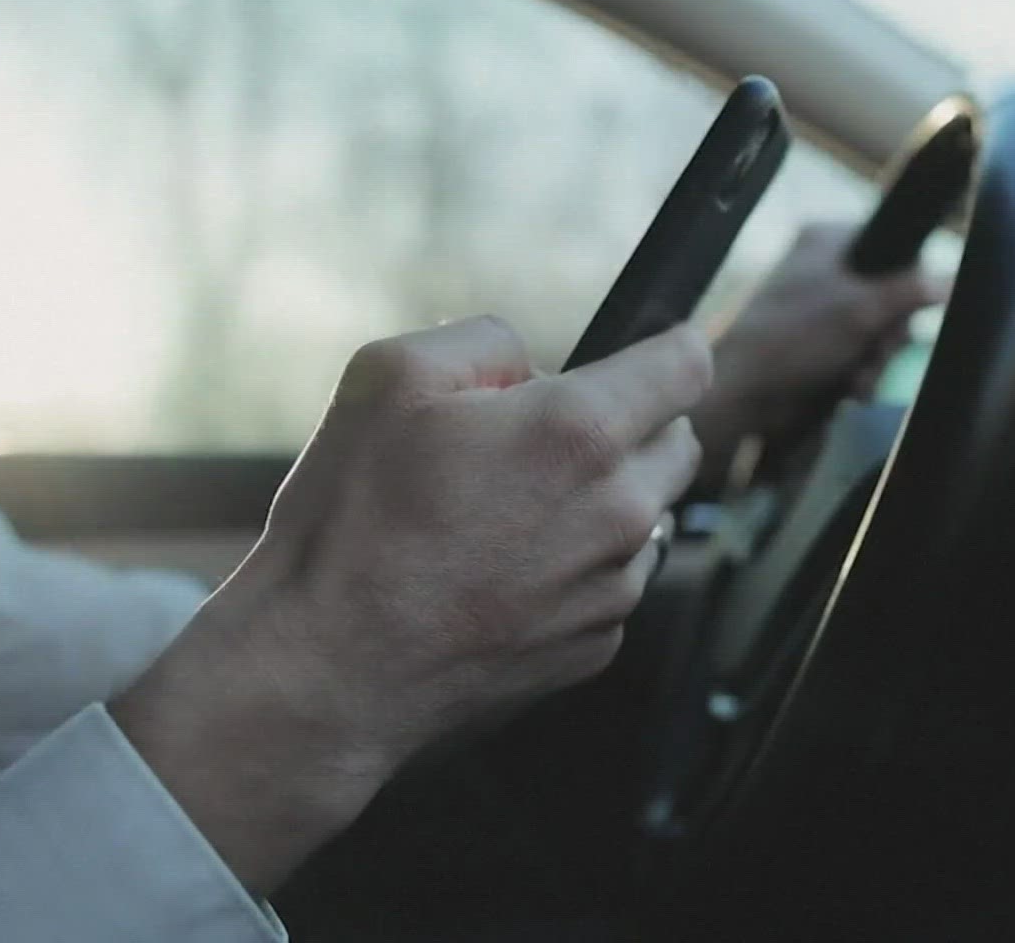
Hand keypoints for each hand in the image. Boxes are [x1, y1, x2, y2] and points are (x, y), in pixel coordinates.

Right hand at [111, 316, 710, 894]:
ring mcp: (614, 587)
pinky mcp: (598, 645)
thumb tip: (531, 365)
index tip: (658, 348)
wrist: (327, 672)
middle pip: (679, 442)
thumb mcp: (391, 376)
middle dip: (633, 424)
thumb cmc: (352, 522)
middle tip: (548, 436)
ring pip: (646, 515)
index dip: (673, 346)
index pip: (687, 365)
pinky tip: (501, 574)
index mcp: (580, 432)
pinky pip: (612, 582)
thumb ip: (486, 342)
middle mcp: (619, 511)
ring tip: (506, 515)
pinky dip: (577, 567)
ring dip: (602, 500)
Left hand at [691, 223, 946, 477]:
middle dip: (890, 333)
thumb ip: (912, 292)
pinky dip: (860, 374)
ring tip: (860, 377)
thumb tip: (952, 280)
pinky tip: (850, 389)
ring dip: (876, 360)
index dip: (910, 277)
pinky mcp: (818, 347)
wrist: (742, 397)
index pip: (893, 242)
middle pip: (892, 293)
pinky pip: (860, 354)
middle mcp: (824, 269)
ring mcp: (821, 310)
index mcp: (827, 240)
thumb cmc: (793, 338)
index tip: (910, 306)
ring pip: (879, 330)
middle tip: (880, 349)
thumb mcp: (860, 310)